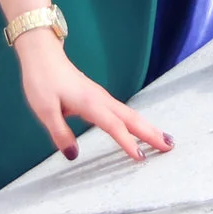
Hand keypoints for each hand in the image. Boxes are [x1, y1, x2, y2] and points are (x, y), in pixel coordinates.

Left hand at [11, 29, 172, 164]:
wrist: (42, 55)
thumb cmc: (42, 81)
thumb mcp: (44, 110)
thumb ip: (60, 133)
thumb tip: (73, 155)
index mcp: (90, 103)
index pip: (113, 125)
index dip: (127, 142)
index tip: (140, 158)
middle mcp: (101, 99)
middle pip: (131, 117)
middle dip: (151, 132)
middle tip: (170, 146)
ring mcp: (101, 97)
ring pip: (130, 113)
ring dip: (148, 127)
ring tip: (164, 140)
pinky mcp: (98, 97)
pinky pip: (123, 111)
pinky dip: (136, 121)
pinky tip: (140, 128)